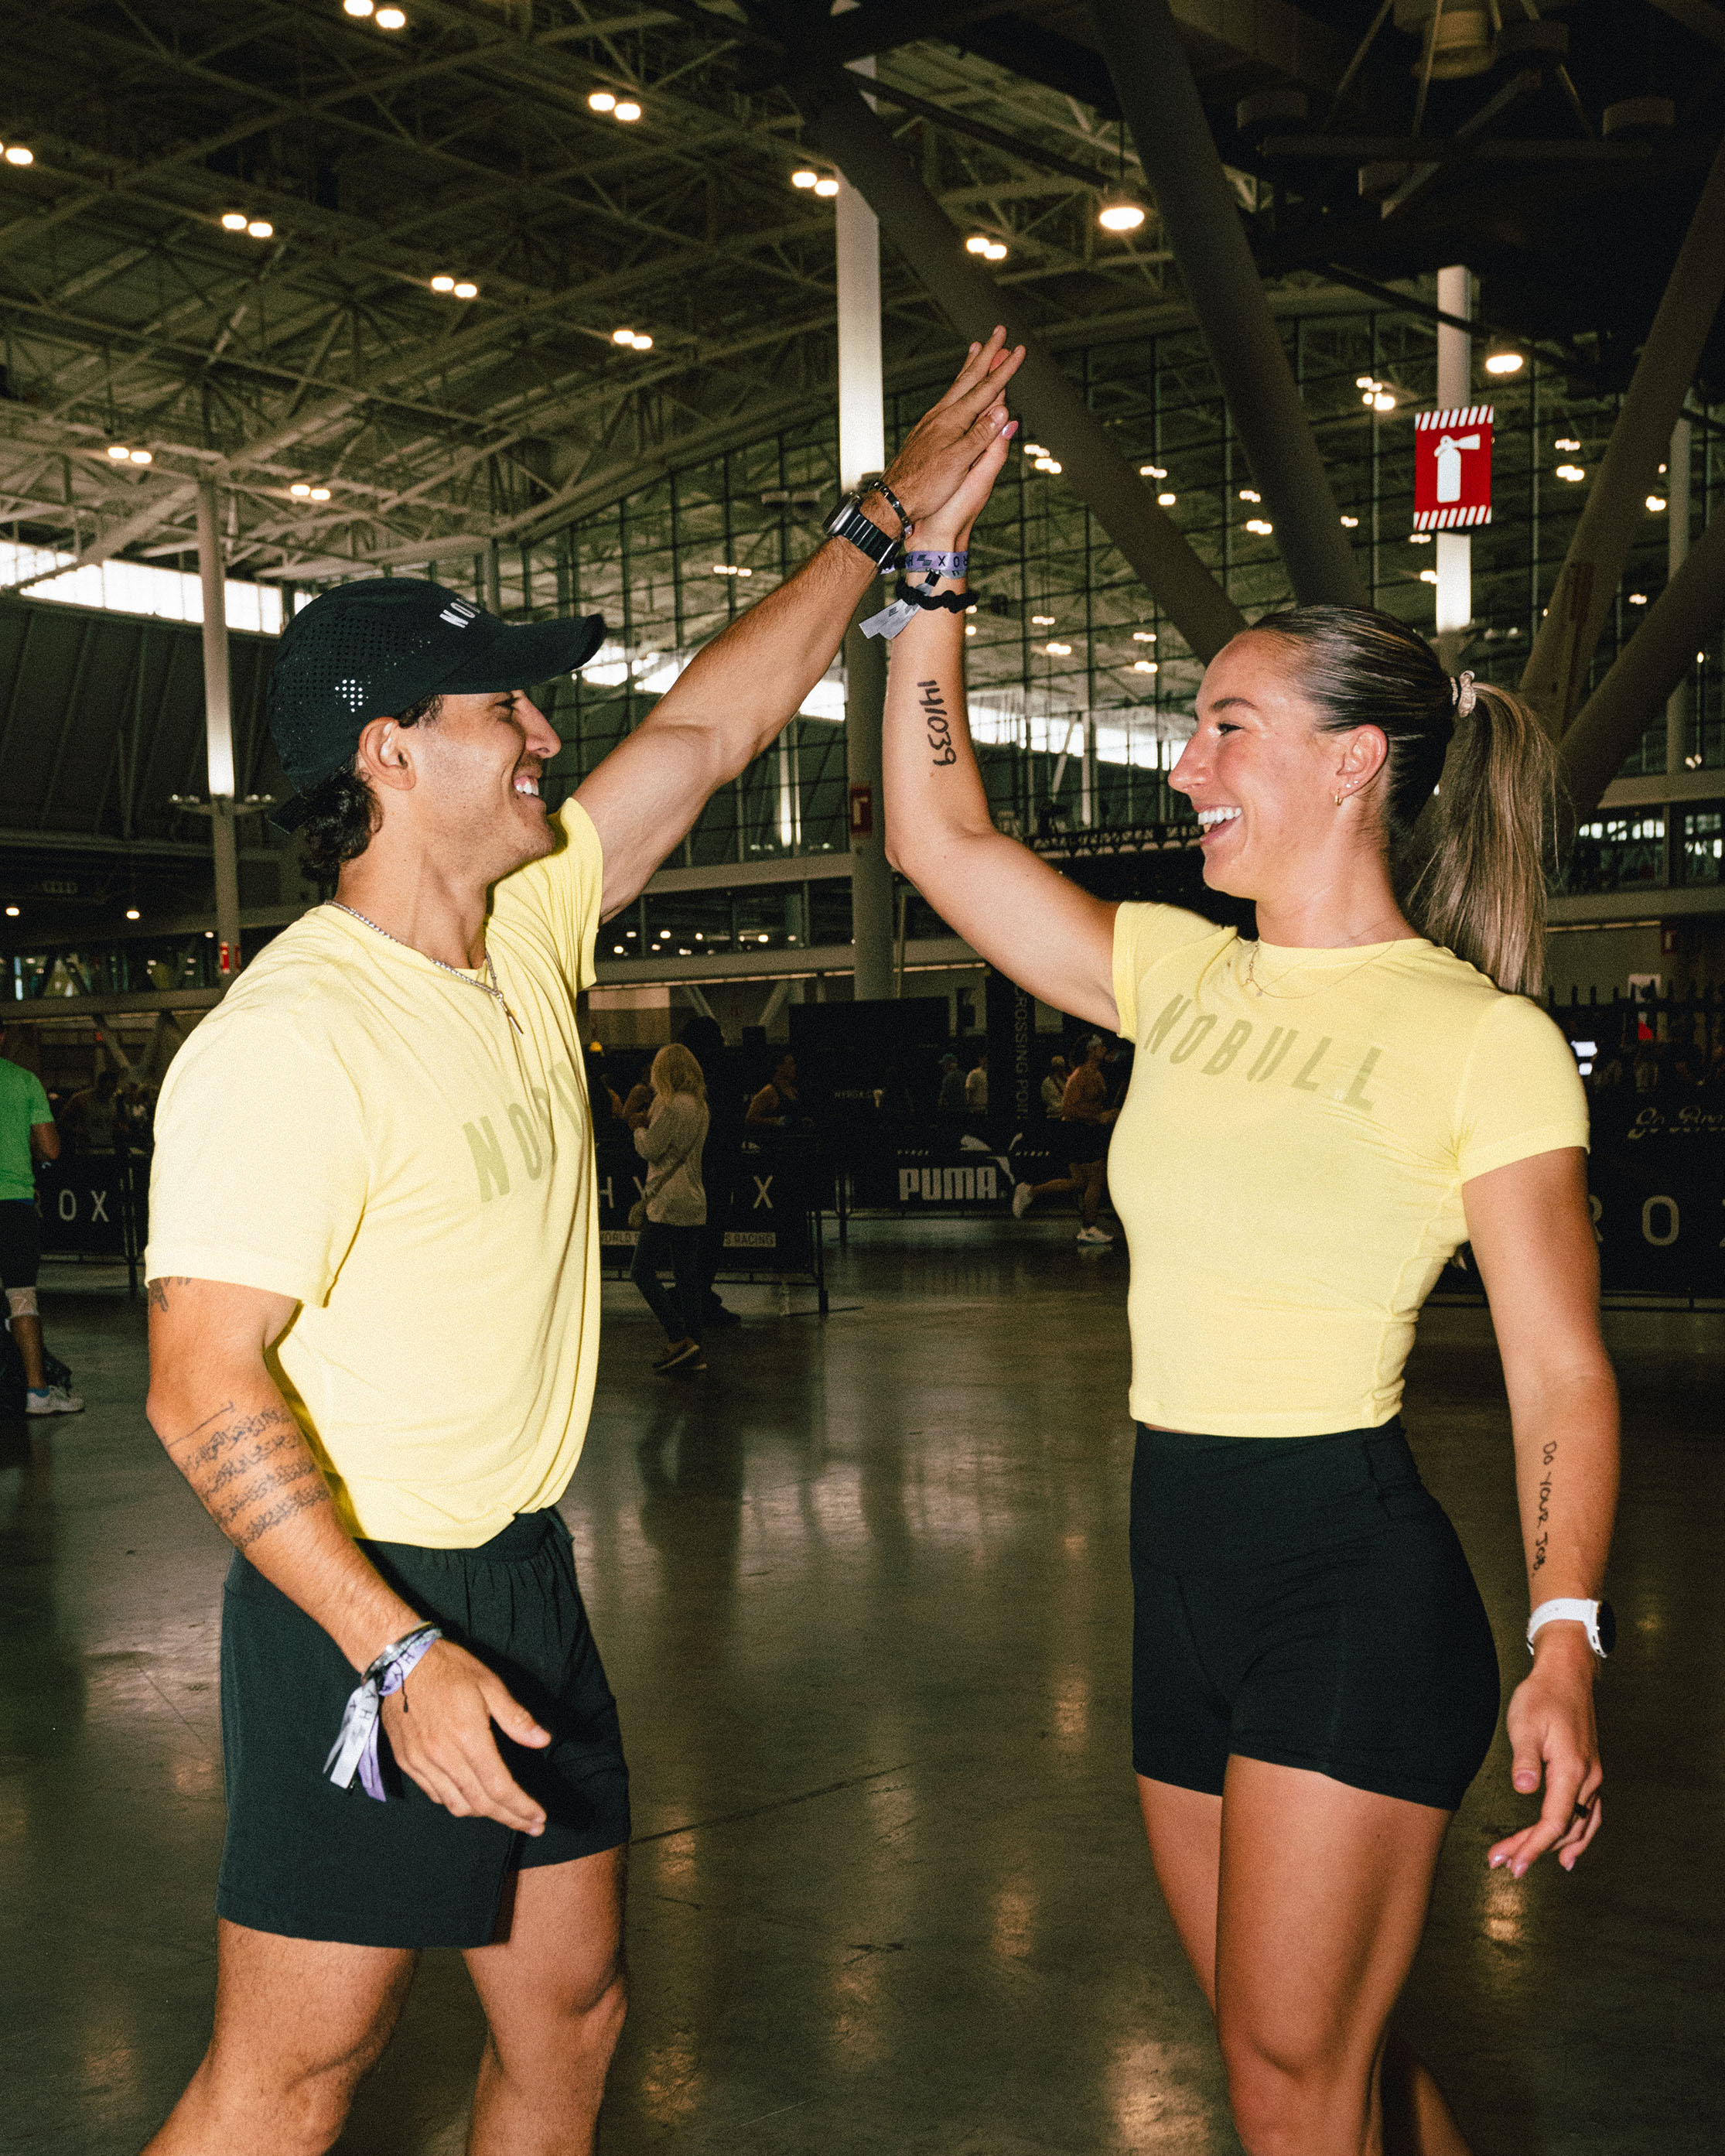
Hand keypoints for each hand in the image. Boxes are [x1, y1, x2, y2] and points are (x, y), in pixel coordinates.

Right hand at [380, 1637, 551, 1833]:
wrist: (400, 1662)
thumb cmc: (449, 1668)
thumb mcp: (489, 1684)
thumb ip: (515, 1717)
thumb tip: (543, 1740)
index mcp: (467, 1737)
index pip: (499, 1787)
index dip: (521, 1807)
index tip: (538, 1818)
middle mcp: (442, 1756)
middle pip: (480, 1803)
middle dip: (508, 1817)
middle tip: (530, 1825)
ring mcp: (421, 1762)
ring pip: (456, 1804)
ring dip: (483, 1813)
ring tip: (504, 1812)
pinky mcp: (407, 1762)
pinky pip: (435, 1794)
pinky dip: (456, 1802)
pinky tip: (470, 1797)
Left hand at [882, 327, 1024, 528]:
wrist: (895, 500)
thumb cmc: (926, 487)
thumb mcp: (960, 463)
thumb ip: (981, 434)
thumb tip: (1002, 408)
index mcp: (953, 420)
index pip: (986, 388)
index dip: (1005, 368)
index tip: (1019, 349)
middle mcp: (942, 415)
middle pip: (969, 377)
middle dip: (987, 353)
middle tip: (998, 331)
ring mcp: (932, 422)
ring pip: (956, 386)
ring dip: (970, 365)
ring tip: (977, 347)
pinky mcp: (927, 432)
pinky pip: (949, 400)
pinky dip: (958, 386)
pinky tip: (958, 390)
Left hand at [1488, 1627, 1601, 1876]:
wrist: (1566, 1675)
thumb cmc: (1542, 1696)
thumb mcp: (1525, 1723)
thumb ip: (1525, 1759)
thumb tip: (1525, 1788)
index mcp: (1572, 1770)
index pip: (1555, 1822)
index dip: (1534, 1846)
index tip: (1513, 1863)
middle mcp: (1588, 1779)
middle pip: (1564, 1829)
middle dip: (1533, 1849)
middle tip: (1503, 1863)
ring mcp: (1592, 1777)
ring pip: (1578, 1826)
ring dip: (1552, 1847)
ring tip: (1525, 1863)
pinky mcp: (1588, 1773)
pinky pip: (1588, 1815)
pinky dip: (1578, 1836)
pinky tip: (1567, 1851)